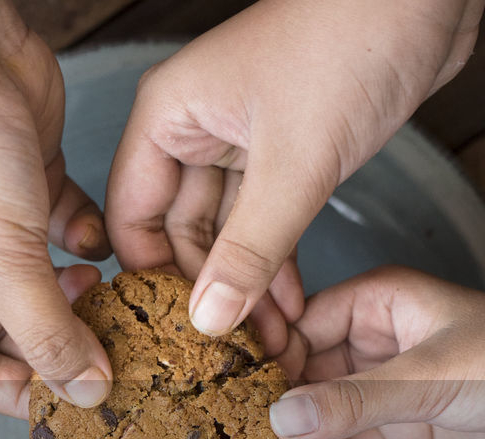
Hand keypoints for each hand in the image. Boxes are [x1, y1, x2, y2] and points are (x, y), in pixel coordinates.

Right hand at [0, 0, 115, 417]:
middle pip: (13, 336)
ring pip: (44, 288)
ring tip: (115, 303)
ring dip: (81, 297)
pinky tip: (105, 246)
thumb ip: (48, 333)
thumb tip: (87, 394)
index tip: (83, 402)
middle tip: (117, 356)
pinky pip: (63, 235)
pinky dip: (88, 243)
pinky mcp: (26, 186)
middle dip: (63, 344)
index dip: (24, 393)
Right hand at [106, 0, 482, 354]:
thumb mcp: (296, 162)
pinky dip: (275, 261)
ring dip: (245, 285)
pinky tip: (288, 306)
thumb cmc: (352, 40)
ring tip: (266, 342)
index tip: (170, 336)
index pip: (131, 217)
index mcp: (168, 117)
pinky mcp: (286, 152)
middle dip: (206, 292)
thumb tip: (208, 320)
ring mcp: (240, 142)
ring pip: (225, 233)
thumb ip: (249, 249)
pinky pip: (265, 222)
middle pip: (177, 232)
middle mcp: (194, 130)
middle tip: (230, 352)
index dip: (149, 279)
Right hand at [271, 266, 484, 438]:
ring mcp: (381, 388)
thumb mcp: (433, 377)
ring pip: (316, 415)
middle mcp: (368, 343)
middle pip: (296, 375)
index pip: (292, 327)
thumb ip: (356, 401)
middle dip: (268, 410)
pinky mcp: (398, 428)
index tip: (220, 393)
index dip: (257, 360)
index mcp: (372, 304)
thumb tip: (281, 417)